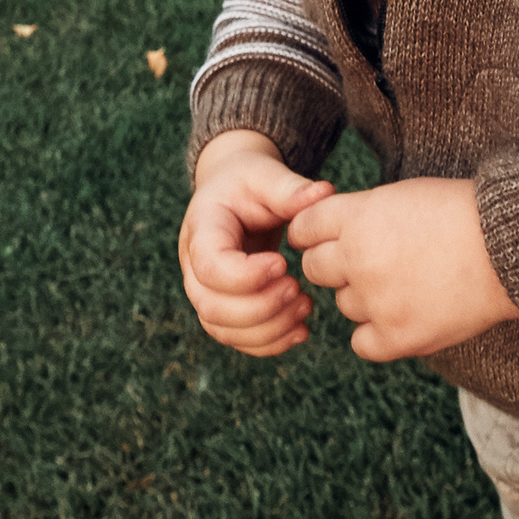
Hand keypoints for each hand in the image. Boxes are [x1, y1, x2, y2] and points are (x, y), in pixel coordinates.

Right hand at [178, 131, 333, 356]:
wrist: (233, 196)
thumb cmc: (249, 184)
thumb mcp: (266, 176)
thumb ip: (290, 188)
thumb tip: (324, 194)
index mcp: (202, 229)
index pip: (210, 267)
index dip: (246, 275)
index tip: (283, 263)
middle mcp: (194, 266)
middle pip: (212, 307)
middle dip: (261, 307)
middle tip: (298, 289)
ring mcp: (204, 292)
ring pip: (223, 330)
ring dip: (268, 329)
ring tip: (305, 306)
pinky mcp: (222, 309)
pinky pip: (237, 339)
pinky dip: (269, 343)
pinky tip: (300, 330)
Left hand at [288, 179, 518, 361]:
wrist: (511, 247)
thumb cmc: (464, 213)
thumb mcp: (404, 195)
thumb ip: (361, 213)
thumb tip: (328, 231)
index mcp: (358, 218)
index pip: (304, 228)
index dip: (315, 232)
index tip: (329, 237)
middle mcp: (358, 260)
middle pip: (315, 268)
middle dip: (336, 263)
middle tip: (369, 261)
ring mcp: (376, 302)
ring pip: (343, 304)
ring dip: (364, 296)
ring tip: (405, 282)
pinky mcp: (398, 337)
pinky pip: (361, 342)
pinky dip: (377, 332)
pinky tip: (402, 314)